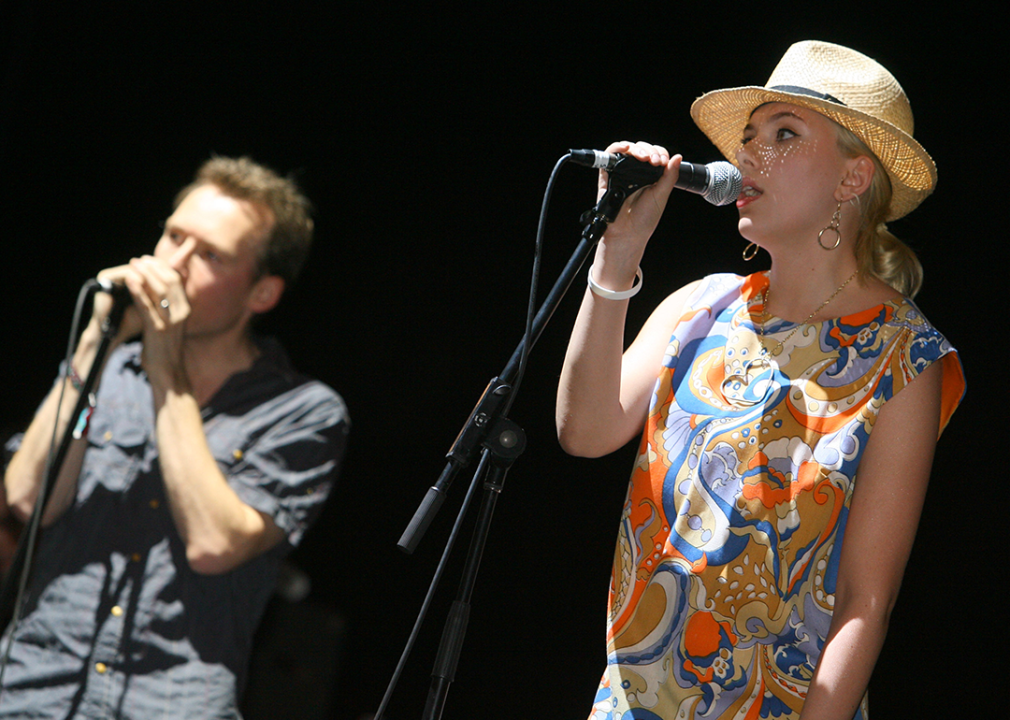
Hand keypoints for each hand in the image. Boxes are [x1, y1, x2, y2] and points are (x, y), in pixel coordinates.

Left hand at [95, 257, 190, 388]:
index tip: (148, 260)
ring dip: (145, 274)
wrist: (168, 371)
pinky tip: (129, 280)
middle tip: (138, 260)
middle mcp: (181, 313)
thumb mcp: (172, 323)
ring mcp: (171, 321)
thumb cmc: (165, 348)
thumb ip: (168, 306)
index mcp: (185, 309)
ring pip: (160, 289)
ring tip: (132, 265)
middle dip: (153, 267)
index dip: (162, 267)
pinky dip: (138, 290)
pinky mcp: (157, 329)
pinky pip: (147, 305)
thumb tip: (159, 289)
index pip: (177, 280)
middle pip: (170, 280)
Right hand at [593, 141, 681, 286]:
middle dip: (650, 151)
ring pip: (628, 150)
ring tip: (644, 157)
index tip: (663, 162)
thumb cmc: (644, 219)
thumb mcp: (662, 195)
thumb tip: (678, 157)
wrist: (628, 233)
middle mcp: (636, 173)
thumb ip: (670, 176)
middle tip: (655, 161)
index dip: (660, 153)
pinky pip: (610, 156)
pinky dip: (617, 147)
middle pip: (642, 149)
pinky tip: (627, 149)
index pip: (655, 154)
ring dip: (637, 148)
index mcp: (650, 176)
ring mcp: (622, 173)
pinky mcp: (608, 176)